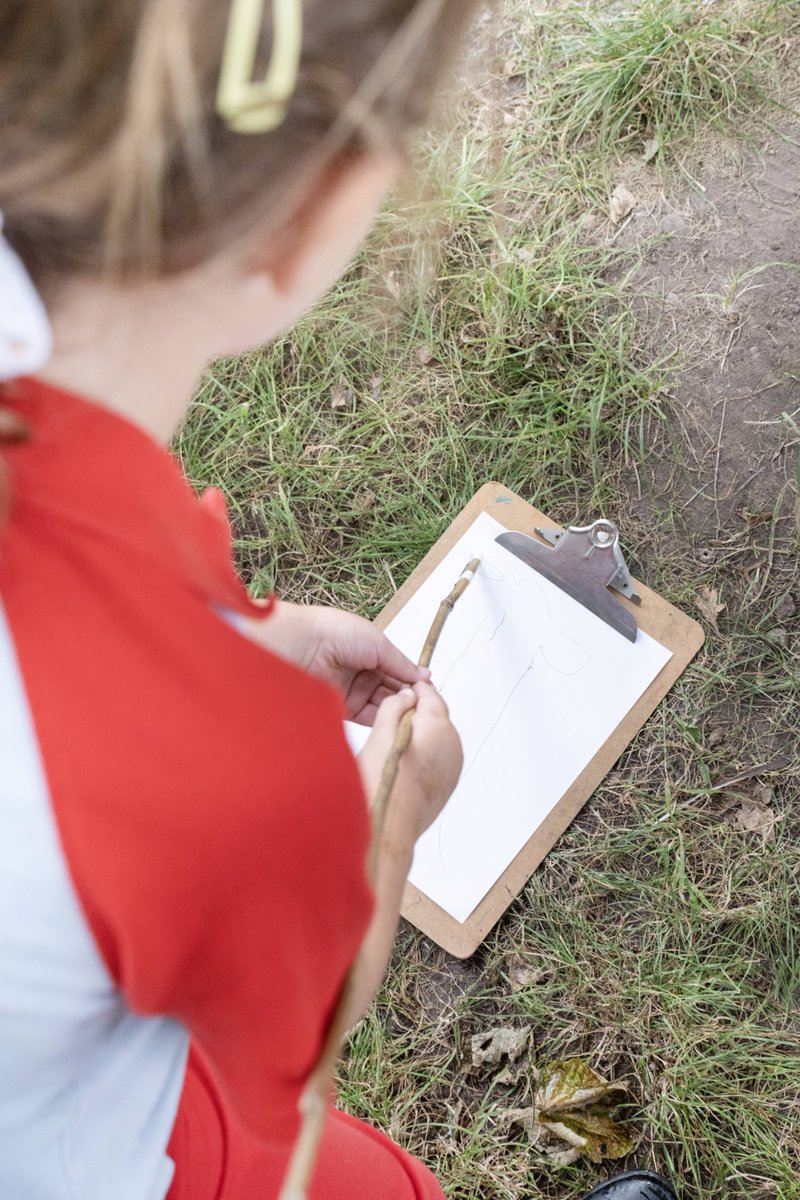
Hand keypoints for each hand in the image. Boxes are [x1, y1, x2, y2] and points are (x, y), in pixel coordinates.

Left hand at [242, 601, 427, 722]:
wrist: (300, 646)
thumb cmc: (336, 633)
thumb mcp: (378, 643)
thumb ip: (401, 663)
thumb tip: (424, 675)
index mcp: (369, 650)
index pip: (397, 669)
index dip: (413, 679)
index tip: (429, 689)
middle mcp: (361, 671)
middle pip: (392, 688)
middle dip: (408, 696)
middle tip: (426, 704)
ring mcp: (353, 690)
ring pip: (383, 704)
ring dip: (399, 708)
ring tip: (415, 711)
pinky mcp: (343, 708)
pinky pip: (369, 716)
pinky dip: (385, 718)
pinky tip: (399, 718)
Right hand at [357, 682, 462, 857]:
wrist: (389, 825)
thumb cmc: (382, 782)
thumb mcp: (380, 733)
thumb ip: (394, 706)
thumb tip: (406, 696)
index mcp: (437, 725)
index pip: (430, 694)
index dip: (414, 690)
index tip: (402, 690)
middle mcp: (451, 743)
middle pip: (435, 717)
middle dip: (416, 715)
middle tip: (389, 721)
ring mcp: (453, 764)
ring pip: (437, 738)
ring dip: (420, 736)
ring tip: (393, 747)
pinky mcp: (448, 782)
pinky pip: (438, 758)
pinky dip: (424, 756)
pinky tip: (403, 765)